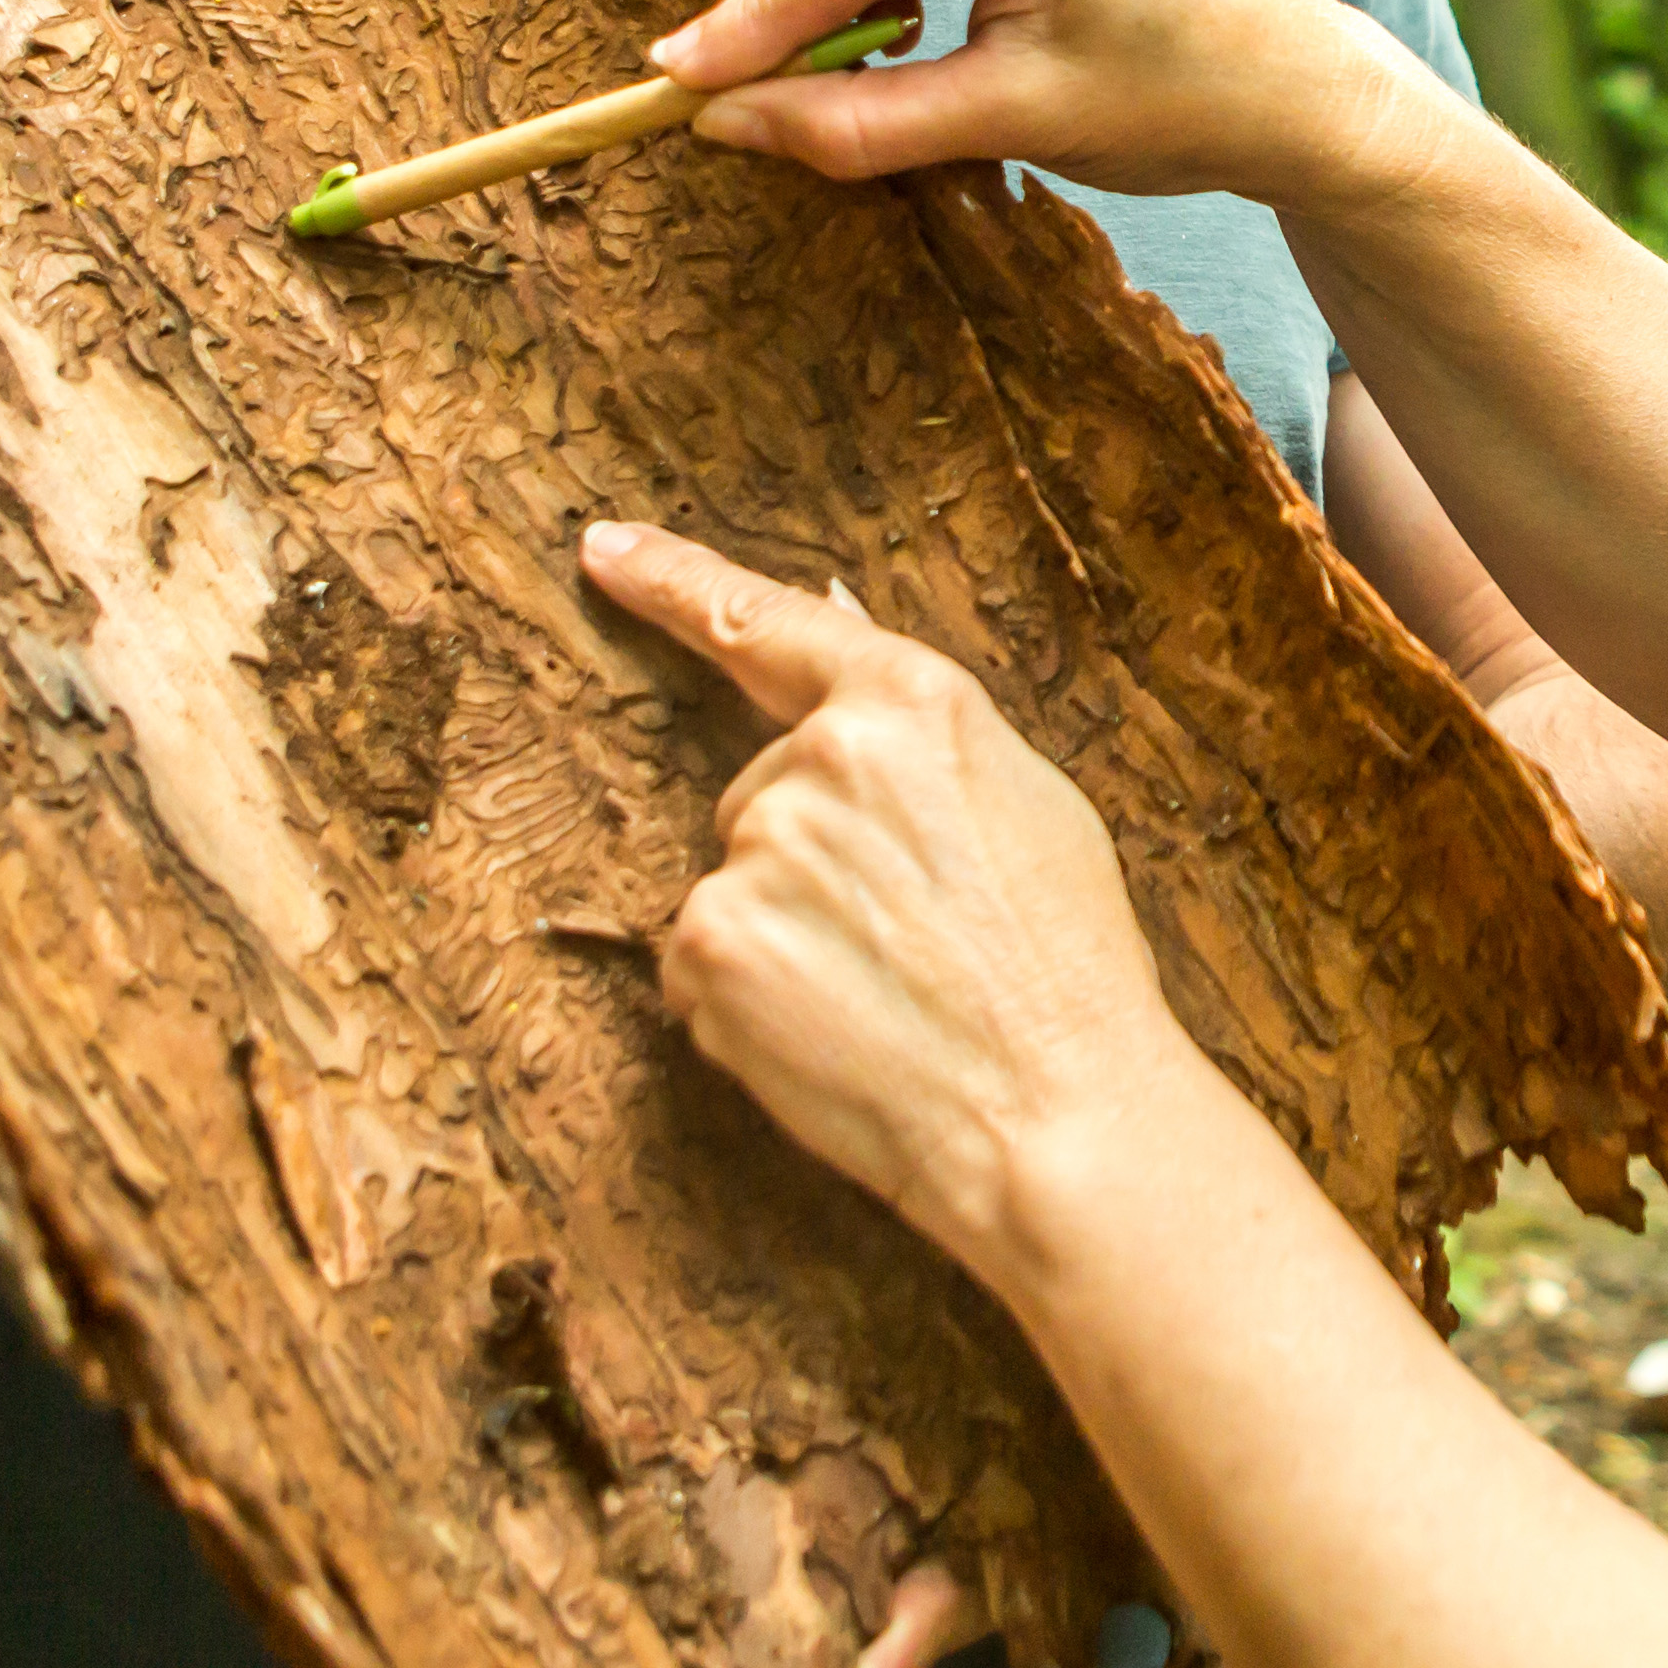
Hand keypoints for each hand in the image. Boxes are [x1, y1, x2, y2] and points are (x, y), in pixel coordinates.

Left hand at [590, 515, 1273, 1284]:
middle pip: (762, 793)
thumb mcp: (1027, 805)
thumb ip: (919, 730)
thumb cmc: (1065, 971)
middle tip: (911, 938)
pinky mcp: (706, 944)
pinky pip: (702, 964)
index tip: (602, 550)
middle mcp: (819, 760)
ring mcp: (753, 852)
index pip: (768, 623)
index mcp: (913, 702)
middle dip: (812, 859)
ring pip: (734, 884)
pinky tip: (833, 1035)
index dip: (675, 580)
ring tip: (886, 995)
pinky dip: (748, 1004)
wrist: (1054, 1117)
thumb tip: (833, 632)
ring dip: (783, 937)